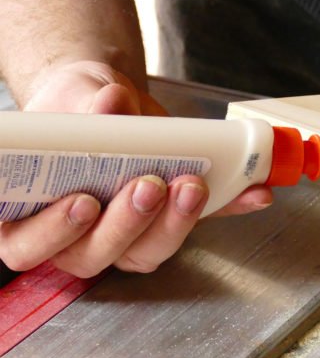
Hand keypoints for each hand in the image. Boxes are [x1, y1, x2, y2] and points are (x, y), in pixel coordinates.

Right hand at [0, 60, 271, 276]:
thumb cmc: (75, 114)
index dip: (55, 233)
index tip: (83, 202)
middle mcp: (77, 239)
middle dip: (127, 224)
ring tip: (192, 185)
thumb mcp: (72, 102)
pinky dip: (228, 209)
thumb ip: (88, 107)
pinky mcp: (170, 223)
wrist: (107, 106)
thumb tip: (111, 104)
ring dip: (175, 223)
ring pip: (147, 252)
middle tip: (147, 187)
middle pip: (95, 255)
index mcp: (32, 217)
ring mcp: (127, 237)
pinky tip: (252, 193)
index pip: (28, 245)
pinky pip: (199, 225)